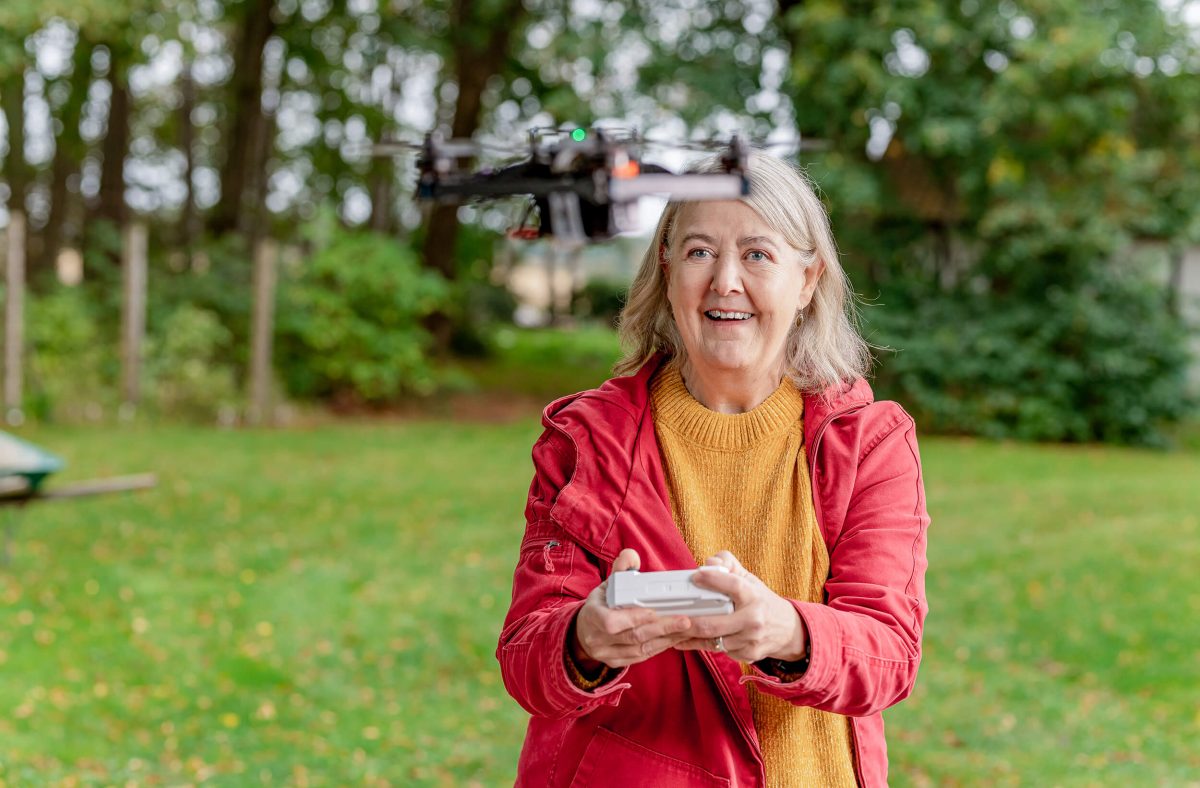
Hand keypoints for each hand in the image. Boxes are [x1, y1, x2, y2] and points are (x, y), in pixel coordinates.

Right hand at [570, 548, 694, 669]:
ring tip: (686, 628)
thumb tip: (631, 555)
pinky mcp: (617, 662)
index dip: (633, 618)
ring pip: (640, 649)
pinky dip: (660, 647)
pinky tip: (675, 638)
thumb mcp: (605, 585)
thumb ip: (620, 570)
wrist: (583, 632)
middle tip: (684, 620)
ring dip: (665, 639)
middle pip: (632, 636)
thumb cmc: (600, 605)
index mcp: (592, 616)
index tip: (654, 612)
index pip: (611, 622)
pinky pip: (641, 657)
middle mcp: (598, 638)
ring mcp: (607, 653)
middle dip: (661, 628)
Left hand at [673, 551, 807, 662]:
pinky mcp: (748, 655)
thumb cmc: (761, 601)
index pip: (732, 585)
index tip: (695, 576)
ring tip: (675, 629)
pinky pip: (719, 650)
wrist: (787, 630)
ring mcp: (751, 640)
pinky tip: (689, 640)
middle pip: (713, 624)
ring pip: (712, 640)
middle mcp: (753, 619)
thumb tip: (710, 563)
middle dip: (689, 622)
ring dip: (692, 636)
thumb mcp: (749, 579)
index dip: (712, 580)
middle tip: (672, 617)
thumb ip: (728, 565)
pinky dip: (703, 644)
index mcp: (754, 596)